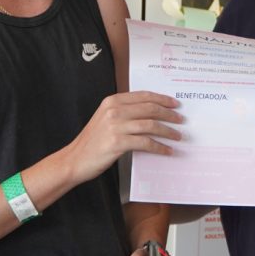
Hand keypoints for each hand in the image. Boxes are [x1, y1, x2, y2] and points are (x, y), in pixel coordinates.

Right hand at [62, 91, 181, 183]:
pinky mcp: (117, 142)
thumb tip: (151, 114)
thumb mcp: (106, 119)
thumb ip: (124, 113)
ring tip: (177, 136)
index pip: (143, 96)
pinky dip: (159, 147)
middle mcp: (114, 110)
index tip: (175, 104)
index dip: (162, 99)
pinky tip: (167, 151)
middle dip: (169, 114)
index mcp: (112, 101)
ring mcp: (115, 126)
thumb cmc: (92, 142)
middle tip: (180, 120)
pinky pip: (146, 143)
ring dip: (168, 131)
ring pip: (150, 125)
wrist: (74, 159)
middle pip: (150, 108)